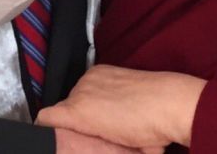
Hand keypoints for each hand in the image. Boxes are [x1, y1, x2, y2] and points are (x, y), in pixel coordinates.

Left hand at [38, 64, 205, 149]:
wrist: (169, 104)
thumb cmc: (162, 110)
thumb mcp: (135, 108)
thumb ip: (119, 116)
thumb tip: (118, 130)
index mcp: (103, 76)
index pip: (81, 97)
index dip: (86, 117)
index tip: (95, 129)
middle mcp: (88, 80)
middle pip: (70, 106)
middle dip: (79, 125)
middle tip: (97, 138)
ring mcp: (81, 93)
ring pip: (62, 116)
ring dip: (72, 130)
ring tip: (93, 141)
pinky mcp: (77, 111)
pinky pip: (47, 119)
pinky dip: (47, 129)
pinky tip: (52, 140)